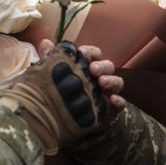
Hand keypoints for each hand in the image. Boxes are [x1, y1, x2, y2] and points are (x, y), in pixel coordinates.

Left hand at [0, 40, 108, 154]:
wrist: (56, 122)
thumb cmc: (55, 93)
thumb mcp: (49, 76)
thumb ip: (49, 59)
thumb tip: (45, 42)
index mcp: (86, 67)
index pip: (93, 54)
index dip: (89, 51)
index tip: (81, 52)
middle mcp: (98, 78)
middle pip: (107, 66)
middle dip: (101, 66)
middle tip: (92, 69)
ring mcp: (105, 93)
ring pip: (117, 82)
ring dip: (111, 80)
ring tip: (102, 82)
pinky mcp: (109, 110)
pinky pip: (120, 104)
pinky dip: (119, 101)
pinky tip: (113, 100)